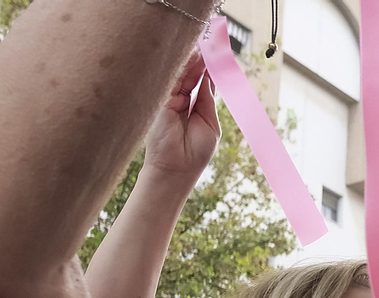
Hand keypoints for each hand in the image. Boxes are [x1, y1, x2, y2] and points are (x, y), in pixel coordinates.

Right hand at [143, 53, 218, 182]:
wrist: (176, 169)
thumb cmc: (196, 152)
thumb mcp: (209, 122)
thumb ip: (207, 99)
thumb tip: (209, 77)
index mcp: (196, 107)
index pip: (203, 83)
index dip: (210, 70)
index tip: (218, 55)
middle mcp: (182, 101)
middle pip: (192, 76)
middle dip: (202, 62)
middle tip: (211, 46)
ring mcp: (169, 100)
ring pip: (182, 76)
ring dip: (193, 63)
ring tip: (204, 49)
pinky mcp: (160, 101)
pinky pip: (172, 81)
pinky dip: (182, 70)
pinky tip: (191, 59)